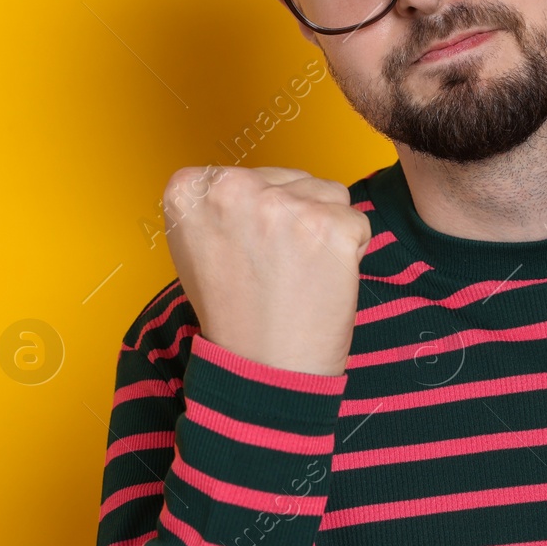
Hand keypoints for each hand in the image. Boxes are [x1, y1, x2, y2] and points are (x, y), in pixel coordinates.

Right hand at [163, 165, 370, 376]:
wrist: (261, 371)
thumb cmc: (233, 314)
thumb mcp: (196, 245)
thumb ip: (220, 205)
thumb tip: (261, 182)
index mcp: (190, 188)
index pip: (251, 174)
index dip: (260, 214)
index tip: (248, 250)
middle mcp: (232, 187)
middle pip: (291, 179)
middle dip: (294, 217)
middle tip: (276, 268)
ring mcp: (283, 206)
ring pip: (327, 193)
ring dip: (322, 230)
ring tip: (297, 275)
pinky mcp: (329, 226)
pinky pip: (356, 223)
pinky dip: (349, 253)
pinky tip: (321, 282)